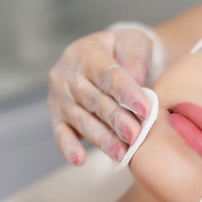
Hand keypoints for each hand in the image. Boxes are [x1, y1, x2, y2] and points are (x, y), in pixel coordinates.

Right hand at [47, 28, 154, 164]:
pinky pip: (61, 134)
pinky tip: (79, 160)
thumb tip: (137, 83)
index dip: (126, 92)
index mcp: (87, 52)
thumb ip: (135, 58)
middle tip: (135, 135)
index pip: (107, 74)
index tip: (144, 109)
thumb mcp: (134, 42)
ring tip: (121, 153)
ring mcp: (61, 97)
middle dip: (116, 120)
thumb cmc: (123, 51)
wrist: (106, 55)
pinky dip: (69, 148)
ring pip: (82, 120)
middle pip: (94, 100)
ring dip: (102, 138)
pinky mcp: (57, 116)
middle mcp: (68, 74)